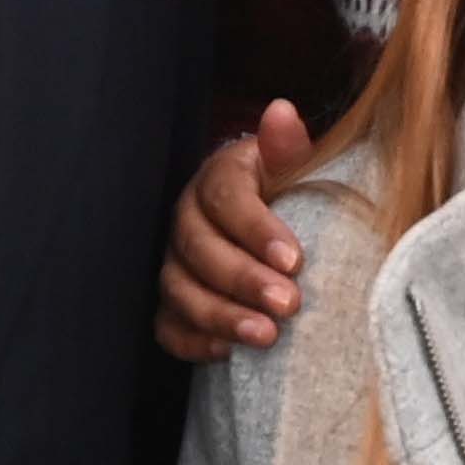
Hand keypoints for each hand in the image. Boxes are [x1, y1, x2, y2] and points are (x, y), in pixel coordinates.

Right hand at [156, 103, 313, 362]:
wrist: (276, 227)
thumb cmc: (290, 194)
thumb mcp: (295, 166)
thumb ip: (288, 146)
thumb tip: (283, 112)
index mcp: (217, 178)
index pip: (226, 197)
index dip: (257, 228)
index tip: (295, 260)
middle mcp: (187, 219)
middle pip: (200, 249)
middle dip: (244, 279)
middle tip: (289, 304)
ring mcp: (175, 263)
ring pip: (180, 290)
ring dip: (221, 315)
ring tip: (267, 336)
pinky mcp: (173, 304)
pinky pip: (169, 326)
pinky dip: (195, 342)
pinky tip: (230, 353)